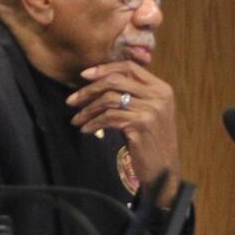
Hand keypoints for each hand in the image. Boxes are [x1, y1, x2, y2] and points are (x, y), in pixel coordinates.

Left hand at [68, 61, 180, 204]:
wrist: (163, 167)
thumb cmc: (151, 138)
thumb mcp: (147, 111)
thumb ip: (134, 95)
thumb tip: (99, 80)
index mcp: (162, 89)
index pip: (130, 68)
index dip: (105, 68)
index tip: (84, 75)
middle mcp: (159, 96)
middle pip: (116, 81)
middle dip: (89, 90)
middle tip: (72, 101)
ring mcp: (151, 110)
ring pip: (109, 99)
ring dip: (87, 110)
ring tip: (77, 119)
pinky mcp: (141, 124)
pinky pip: (109, 117)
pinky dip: (93, 123)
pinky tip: (86, 129)